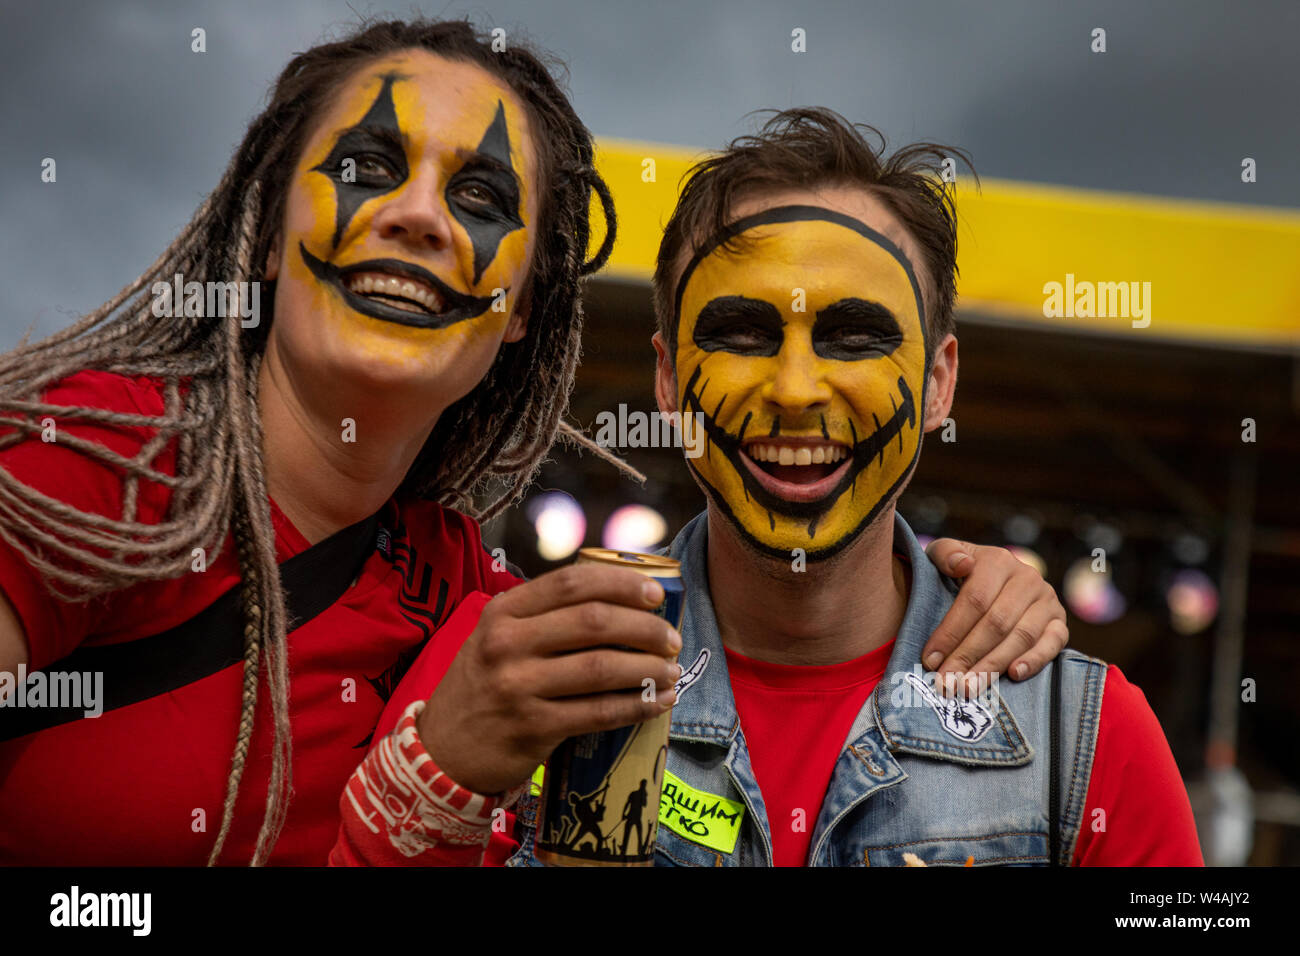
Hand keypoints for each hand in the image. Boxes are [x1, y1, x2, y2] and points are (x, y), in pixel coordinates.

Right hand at [416, 564, 681, 794]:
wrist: (442, 749)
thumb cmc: (483, 685)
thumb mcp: (497, 636)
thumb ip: (544, 616)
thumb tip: (622, 600)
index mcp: (503, 611)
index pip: (571, 583)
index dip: (620, 583)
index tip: (655, 593)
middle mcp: (506, 643)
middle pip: (593, 622)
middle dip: (645, 628)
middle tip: (671, 638)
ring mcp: (517, 686)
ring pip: (601, 667)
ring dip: (648, 668)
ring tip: (672, 670)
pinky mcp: (532, 727)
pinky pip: (598, 712)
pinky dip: (637, 705)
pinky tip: (659, 702)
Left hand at [921, 539, 1068, 692]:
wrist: (995, 578)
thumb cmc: (961, 572)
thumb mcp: (946, 555)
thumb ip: (944, 554)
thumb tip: (961, 564)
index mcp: (998, 561)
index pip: (974, 600)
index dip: (951, 631)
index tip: (931, 659)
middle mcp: (1027, 578)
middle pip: (996, 623)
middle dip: (968, 655)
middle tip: (948, 682)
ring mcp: (1047, 601)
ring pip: (1021, 636)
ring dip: (994, 664)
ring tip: (970, 687)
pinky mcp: (1060, 622)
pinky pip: (1053, 644)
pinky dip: (1035, 660)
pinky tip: (1014, 675)